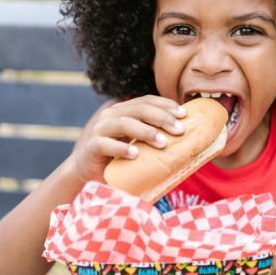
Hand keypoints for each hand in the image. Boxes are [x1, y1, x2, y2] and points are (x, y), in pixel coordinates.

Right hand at [72, 96, 186, 183]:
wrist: (89, 174)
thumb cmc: (120, 158)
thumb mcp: (138, 144)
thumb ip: (153, 136)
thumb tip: (185, 136)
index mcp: (124, 111)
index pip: (147, 101)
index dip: (165, 105)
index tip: (184, 115)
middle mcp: (111, 116)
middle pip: (138, 109)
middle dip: (161, 118)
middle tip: (179, 130)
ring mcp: (100, 130)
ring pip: (123, 123)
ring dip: (145, 132)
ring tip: (163, 143)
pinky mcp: (92, 147)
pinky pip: (106, 144)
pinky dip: (121, 148)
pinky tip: (135, 154)